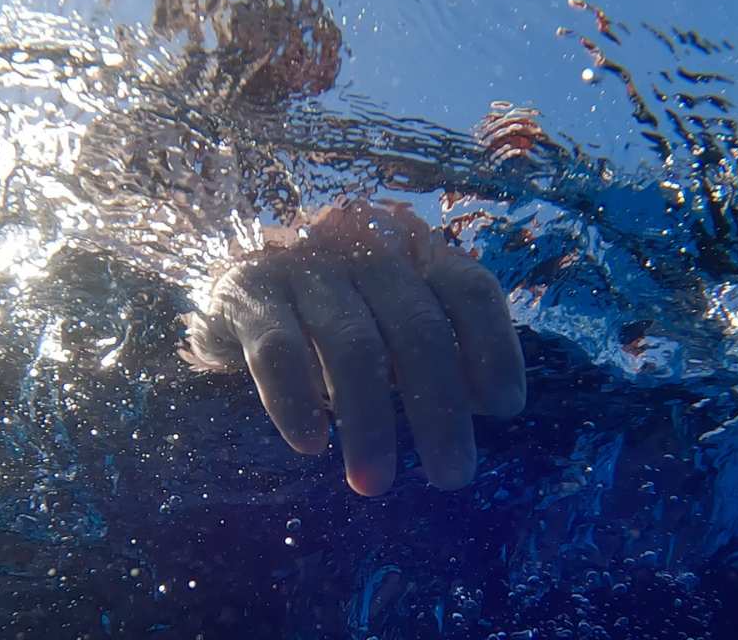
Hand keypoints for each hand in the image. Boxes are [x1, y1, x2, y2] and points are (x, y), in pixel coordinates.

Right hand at [181, 201, 525, 495]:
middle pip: (419, 327)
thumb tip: (492, 404)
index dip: (495, 347)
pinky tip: (311, 445)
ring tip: (375, 485)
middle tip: (452, 477)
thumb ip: (438, 353)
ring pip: (353, 345)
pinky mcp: (249, 293)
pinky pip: (278, 349)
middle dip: (440, 408)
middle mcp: (366, 253)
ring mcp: (306, 268)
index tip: (505, 410)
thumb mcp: (391, 323)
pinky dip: (296, 400)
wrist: (231, 288)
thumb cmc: (331, 316)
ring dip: (370, 422)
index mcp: (413, 256)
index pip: (469, 291)